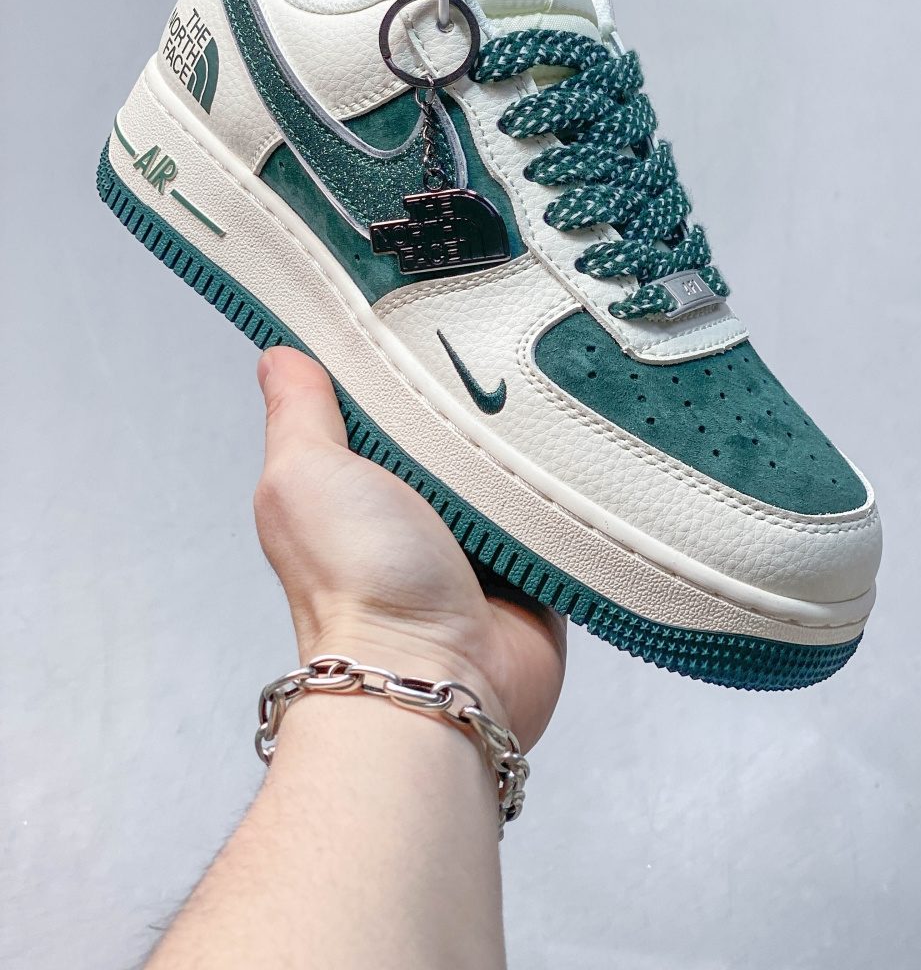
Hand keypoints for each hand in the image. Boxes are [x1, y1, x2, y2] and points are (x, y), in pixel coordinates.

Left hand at [254, 346, 565, 750]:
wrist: (436, 678)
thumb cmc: (358, 588)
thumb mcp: (307, 475)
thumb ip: (299, 414)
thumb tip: (278, 356)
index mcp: (358, 482)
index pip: (384, 401)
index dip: (402, 360)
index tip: (427, 309)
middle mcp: (416, 511)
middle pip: (456, 428)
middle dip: (478, 397)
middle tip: (504, 346)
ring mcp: (477, 541)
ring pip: (513, 466)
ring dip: (526, 445)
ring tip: (549, 395)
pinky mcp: (531, 566)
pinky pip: (560, 511)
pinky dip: (567, 490)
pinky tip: (576, 456)